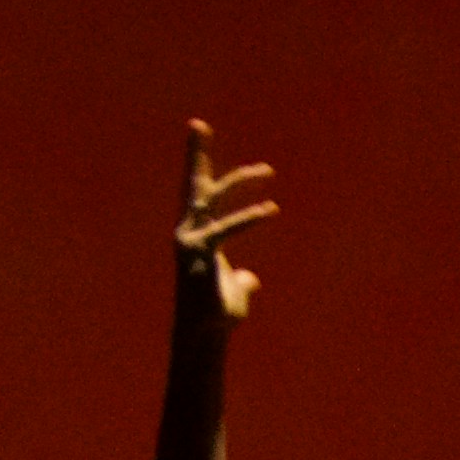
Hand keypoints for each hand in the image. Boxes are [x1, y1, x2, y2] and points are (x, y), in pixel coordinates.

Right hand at [176, 122, 277, 322]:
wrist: (204, 335)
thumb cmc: (217, 314)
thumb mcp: (234, 290)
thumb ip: (241, 280)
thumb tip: (249, 279)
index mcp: (196, 234)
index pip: (196, 193)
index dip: (196, 163)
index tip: (197, 132)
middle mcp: (188, 231)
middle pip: (193, 184)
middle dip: (194, 153)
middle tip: (198, 124)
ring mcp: (191, 241)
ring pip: (211, 199)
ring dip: (239, 181)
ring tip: (266, 170)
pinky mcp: (200, 254)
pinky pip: (226, 229)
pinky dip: (250, 218)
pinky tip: (271, 208)